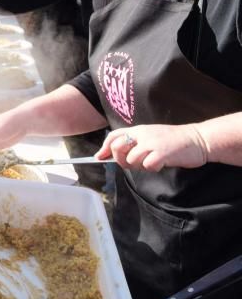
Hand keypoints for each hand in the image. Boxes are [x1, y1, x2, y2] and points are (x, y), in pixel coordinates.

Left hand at [95, 124, 209, 171]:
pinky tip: (161, 164)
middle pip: (117, 148)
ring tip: (152, 163)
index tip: (100, 157)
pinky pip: (147, 166)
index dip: (104, 147)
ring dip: (139, 166)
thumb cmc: (174, 141)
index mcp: (139, 130)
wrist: (199, 139)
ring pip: (131, 159)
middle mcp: (143, 134)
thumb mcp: (152, 136)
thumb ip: (135, 143)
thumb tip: (114, 154)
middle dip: (120, 160)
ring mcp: (152, 143)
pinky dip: (152, 168)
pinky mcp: (161, 153)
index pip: (114, 136)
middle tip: (132, 164)